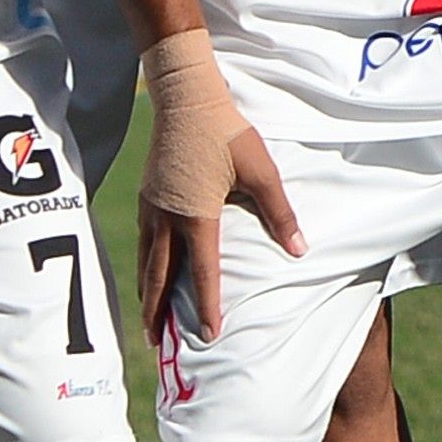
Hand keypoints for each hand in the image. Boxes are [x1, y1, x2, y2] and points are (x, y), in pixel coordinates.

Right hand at [138, 41, 303, 344]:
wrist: (186, 98)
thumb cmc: (227, 133)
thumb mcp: (261, 171)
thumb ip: (279, 213)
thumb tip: (299, 250)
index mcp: (196, 217)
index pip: (203, 273)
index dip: (206, 306)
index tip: (209, 335)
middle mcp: (167, 219)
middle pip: (161, 277)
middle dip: (158, 313)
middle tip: (154, 343)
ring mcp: (151, 208)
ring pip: (146, 262)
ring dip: (146, 293)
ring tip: (146, 319)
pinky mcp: (146, 197)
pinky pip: (142, 243)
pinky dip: (143, 267)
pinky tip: (148, 272)